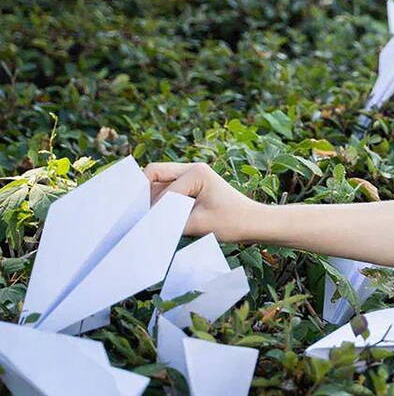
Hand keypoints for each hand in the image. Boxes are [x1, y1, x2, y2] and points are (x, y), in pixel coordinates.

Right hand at [145, 162, 265, 241]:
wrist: (254, 223)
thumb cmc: (232, 222)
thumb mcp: (198, 225)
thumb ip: (170, 223)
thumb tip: (145, 226)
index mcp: (197, 172)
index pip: (162, 189)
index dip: (154, 209)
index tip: (148, 227)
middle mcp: (192, 168)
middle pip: (154, 175)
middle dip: (145, 195)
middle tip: (138, 216)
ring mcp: (191, 175)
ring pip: (158, 182)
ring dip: (153, 199)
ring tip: (150, 219)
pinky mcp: (191, 185)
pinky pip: (167, 189)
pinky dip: (161, 202)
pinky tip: (161, 217)